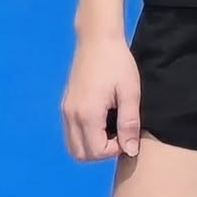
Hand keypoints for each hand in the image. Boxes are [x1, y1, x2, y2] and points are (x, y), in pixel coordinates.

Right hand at [63, 34, 140, 160]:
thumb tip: (130, 150)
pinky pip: (72, 133)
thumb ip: (129, 124)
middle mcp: (71, 116)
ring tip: (112, 128)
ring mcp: (66, 111)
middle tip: (120, 134)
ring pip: (74, 146)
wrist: (98, 41)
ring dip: (93, 145)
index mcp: (86, 114)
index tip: (128, 132)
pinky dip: (86, 136)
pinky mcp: (66, 106)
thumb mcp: (130, 93)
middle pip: (81, 154)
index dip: (115, 149)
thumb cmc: (118, 64)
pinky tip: (103, 121)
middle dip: (102, 151)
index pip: (96, 152)